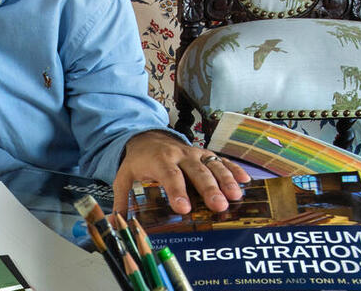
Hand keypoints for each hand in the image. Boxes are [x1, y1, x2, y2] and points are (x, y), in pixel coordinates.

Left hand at [112, 130, 249, 214]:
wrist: (148, 137)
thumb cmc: (138, 161)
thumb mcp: (124, 176)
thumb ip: (121, 200)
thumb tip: (116, 223)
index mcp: (159, 160)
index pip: (169, 176)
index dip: (177, 191)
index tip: (184, 208)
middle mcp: (180, 155)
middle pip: (196, 172)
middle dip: (209, 188)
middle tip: (219, 205)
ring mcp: (195, 153)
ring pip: (213, 165)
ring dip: (226, 180)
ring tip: (236, 196)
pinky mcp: (205, 155)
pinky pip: (221, 160)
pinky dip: (234, 169)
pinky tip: (245, 181)